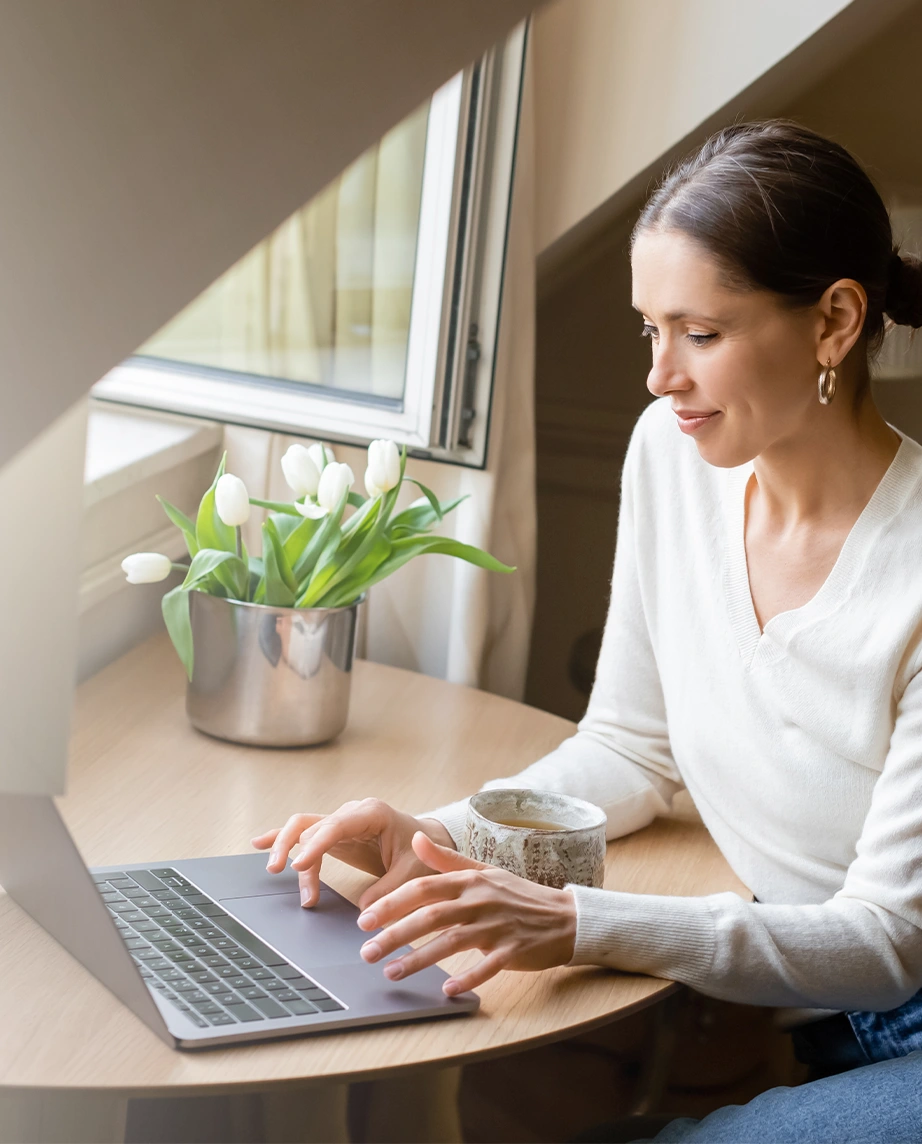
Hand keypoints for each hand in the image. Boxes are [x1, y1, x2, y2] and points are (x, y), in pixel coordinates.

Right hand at [251, 798, 456, 909]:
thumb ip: (390, 890)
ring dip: (285, 847)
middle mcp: (351, 813)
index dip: (315, 845)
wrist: (427, 842)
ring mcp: (340, 822)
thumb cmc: (421, 853)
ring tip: (273, 870)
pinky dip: (282, 837)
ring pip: (303, 828)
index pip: (336, 826)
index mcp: (372, 814)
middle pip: (312, 825)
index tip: (300, 865)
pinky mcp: (334, 834)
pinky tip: (259, 842)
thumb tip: (365, 911)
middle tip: (279, 871)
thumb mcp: (412, 872)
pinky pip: (304, 832)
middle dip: (293, 847)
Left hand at [356, 831, 576, 995]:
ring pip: (452, 942)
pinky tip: (446, 989)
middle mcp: (480, 900)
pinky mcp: (513, 950)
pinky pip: (487, 966)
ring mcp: (498, 925)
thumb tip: (414, 837)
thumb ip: (446, 859)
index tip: (365, 918)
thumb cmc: (518, 895)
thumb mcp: (483, 870)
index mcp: (470, 880)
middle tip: (367, 951)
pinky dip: (468, 977)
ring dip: (419, 959)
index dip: (392, 903)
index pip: (424, 888)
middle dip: (395, 933)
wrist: (565, 916)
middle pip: (431, 916)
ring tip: (390, 972)